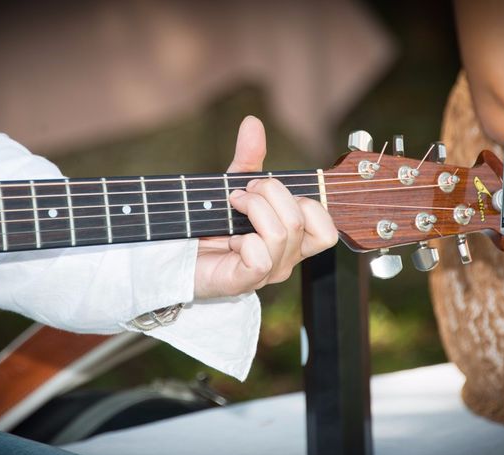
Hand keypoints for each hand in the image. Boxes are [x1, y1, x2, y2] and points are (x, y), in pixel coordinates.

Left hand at [194, 116, 337, 297]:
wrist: (177, 252)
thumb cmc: (211, 223)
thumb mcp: (234, 185)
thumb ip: (249, 159)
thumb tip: (253, 122)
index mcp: (293, 240)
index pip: (327, 229)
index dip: (307, 202)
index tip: (269, 189)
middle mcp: (286, 259)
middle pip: (300, 221)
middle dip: (269, 193)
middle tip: (241, 193)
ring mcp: (267, 273)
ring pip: (282, 234)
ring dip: (253, 210)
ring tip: (232, 207)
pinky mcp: (244, 282)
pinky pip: (260, 259)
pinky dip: (244, 241)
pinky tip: (230, 240)